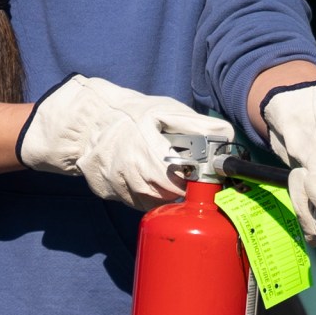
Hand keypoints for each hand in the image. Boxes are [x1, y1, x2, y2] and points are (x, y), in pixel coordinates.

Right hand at [18, 75, 236, 210]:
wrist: (89, 120)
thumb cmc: (131, 113)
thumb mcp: (166, 111)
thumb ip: (198, 125)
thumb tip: (226, 137)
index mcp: (147, 153)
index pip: (181, 181)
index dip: (194, 179)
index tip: (199, 172)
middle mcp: (129, 175)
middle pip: (168, 196)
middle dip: (181, 186)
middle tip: (183, 172)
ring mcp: (117, 186)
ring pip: (153, 203)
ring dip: (165, 192)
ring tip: (163, 171)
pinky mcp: (108, 192)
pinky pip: (137, 203)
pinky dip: (147, 194)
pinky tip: (146, 177)